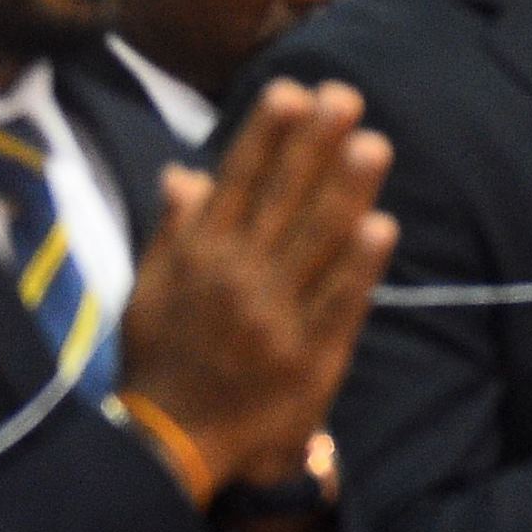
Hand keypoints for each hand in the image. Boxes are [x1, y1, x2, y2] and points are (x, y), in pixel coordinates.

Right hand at [118, 79, 396, 495]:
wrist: (174, 440)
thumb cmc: (162, 358)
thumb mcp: (149, 288)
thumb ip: (174, 229)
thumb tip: (186, 171)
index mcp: (199, 255)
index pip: (239, 181)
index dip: (268, 136)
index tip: (293, 91)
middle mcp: (238, 277)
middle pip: (284, 200)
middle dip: (315, 146)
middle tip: (346, 98)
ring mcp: (276, 315)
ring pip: (316, 242)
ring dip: (346, 190)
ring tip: (374, 144)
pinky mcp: (310, 355)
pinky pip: (338, 303)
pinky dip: (359, 265)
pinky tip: (381, 226)